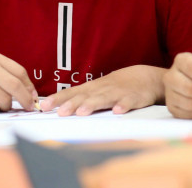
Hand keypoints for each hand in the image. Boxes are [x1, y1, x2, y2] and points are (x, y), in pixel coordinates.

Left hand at [39, 65, 163, 115]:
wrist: (147, 78)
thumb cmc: (118, 86)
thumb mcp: (98, 89)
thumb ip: (82, 98)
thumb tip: (59, 107)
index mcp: (93, 88)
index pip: (72, 92)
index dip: (58, 99)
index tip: (44, 106)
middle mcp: (103, 89)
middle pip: (85, 96)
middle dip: (72, 104)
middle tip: (60, 112)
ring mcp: (118, 93)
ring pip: (103, 99)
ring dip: (92, 105)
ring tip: (82, 112)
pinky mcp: (134, 98)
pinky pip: (128, 102)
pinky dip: (123, 106)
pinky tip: (117, 111)